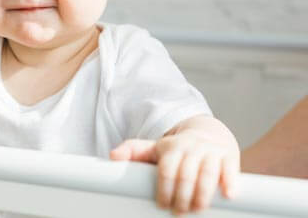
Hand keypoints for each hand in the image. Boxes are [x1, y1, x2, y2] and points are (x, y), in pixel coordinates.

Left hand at [110, 131, 239, 214]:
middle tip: (178, 213)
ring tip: (197, 210)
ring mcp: (211, 151)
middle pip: (186, 174)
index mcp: (172, 147)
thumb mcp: (155, 147)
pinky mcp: (229, 156)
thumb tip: (112, 157)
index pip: (166, 169)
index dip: (164, 189)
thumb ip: (133, 151)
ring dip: (202, 195)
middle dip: (182, 196)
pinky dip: (230, 182)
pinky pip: (230, 169)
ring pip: (207, 173)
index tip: (162, 205)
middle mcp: (192, 147)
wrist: (209, 132)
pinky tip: (229, 196)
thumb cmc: (178, 148)